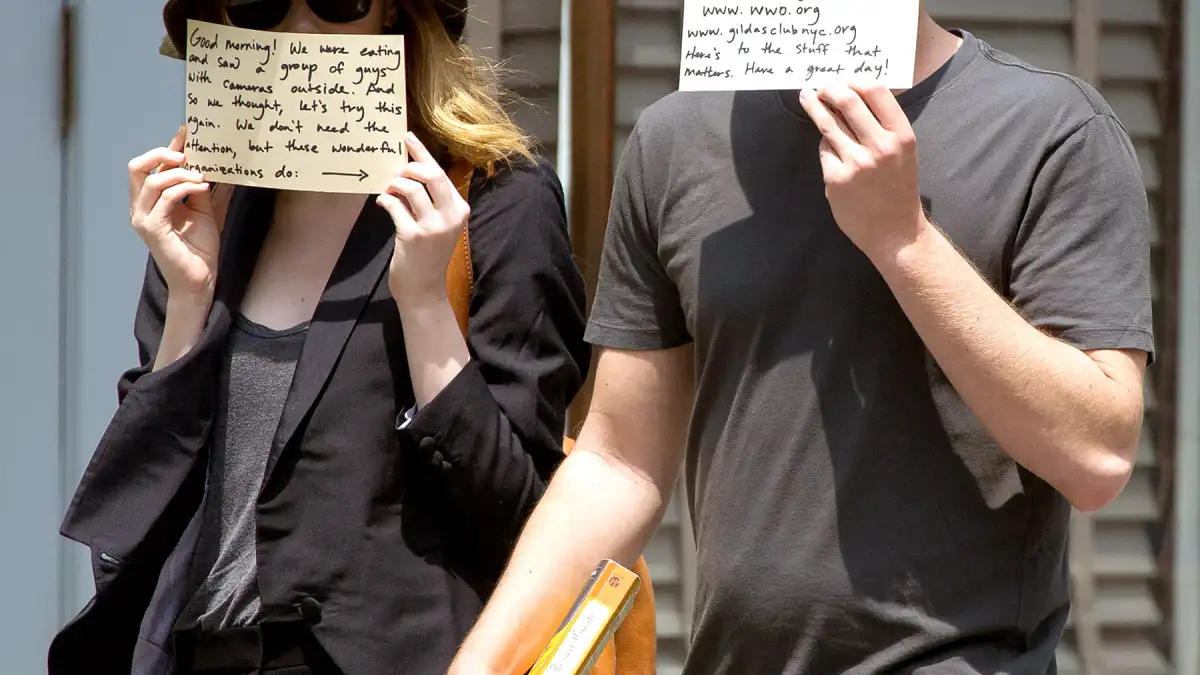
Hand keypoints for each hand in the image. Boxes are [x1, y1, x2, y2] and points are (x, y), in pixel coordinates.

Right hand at [128, 125, 218, 298]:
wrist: (201, 278)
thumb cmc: (200, 247)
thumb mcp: (204, 209)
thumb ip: (200, 187)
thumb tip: (214, 161)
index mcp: (150, 200)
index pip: (151, 166)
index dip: (168, 147)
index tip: (188, 131)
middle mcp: (141, 207)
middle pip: (136, 167)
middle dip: (161, 154)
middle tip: (187, 154)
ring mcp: (142, 218)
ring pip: (151, 181)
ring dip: (180, 174)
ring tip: (202, 177)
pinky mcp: (151, 229)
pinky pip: (163, 199)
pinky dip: (183, 188)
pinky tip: (201, 188)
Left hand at [377, 132, 470, 307]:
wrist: (424, 290)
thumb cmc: (428, 255)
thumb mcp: (439, 226)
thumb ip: (430, 202)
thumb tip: (407, 173)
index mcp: (460, 210)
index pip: (441, 174)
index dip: (423, 153)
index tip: (408, 137)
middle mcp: (450, 216)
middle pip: (431, 175)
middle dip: (410, 165)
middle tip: (397, 169)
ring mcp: (433, 227)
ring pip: (411, 188)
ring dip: (395, 184)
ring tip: (389, 190)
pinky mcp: (413, 236)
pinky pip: (395, 206)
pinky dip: (386, 200)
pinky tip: (382, 202)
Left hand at [798, 83, 929, 258]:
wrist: (895, 232)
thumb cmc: (898, 189)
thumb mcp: (904, 152)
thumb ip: (884, 126)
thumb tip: (854, 97)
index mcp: (902, 135)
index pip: (876, 92)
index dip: (854, 82)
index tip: (843, 80)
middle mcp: (880, 146)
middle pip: (847, 102)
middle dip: (829, 89)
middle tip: (820, 86)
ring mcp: (856, 162)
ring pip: (829, 125)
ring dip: (815, 108)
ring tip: (807, 97)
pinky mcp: (835, 178)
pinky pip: (825, 151)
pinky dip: (826, 147)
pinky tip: (833, 154)